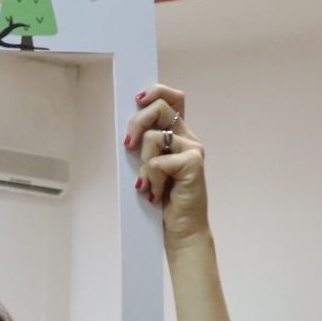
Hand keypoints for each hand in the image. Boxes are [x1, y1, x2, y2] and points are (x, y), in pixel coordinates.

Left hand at [125, 83, 207, 246]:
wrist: (180, 228)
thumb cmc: (162, 199)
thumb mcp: (148, 167)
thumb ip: (144, 146)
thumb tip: (128, 131)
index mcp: (178, 135)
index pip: (173, 99)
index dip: (156, 91)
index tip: (137, 100)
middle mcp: (187, 138)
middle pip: (160, 108)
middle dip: (137, 123)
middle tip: (128, 146)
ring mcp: (193, 149)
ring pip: (153, 138)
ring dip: (143, 164)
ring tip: (150, 185)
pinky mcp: (193, 163)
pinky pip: (157, 163)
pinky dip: (150, 180)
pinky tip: (155, 194)